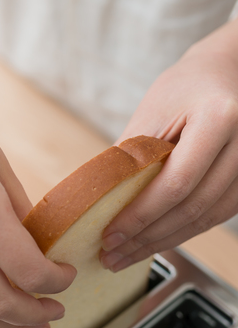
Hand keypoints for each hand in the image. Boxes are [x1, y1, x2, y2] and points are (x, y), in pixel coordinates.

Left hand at [100, 22, 237, 271]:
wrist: (227, 72)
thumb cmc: (185, 87)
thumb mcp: (152, 112)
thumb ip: (132, 156)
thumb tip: (101, 202)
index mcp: (219, 119)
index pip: (177, 182)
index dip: (141, 215)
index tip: (110, 235)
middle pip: (194, 207)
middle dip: (148, 238)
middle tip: (112, 255)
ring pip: (207, 219)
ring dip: (164, 242)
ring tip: (128, 255)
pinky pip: (216, 215)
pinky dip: (183, 231)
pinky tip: (155, 240)